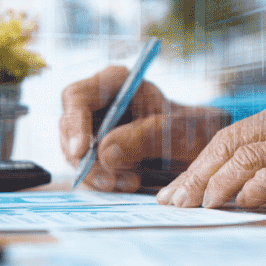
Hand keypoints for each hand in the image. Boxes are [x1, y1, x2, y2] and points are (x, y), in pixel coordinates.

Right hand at [59, 65, 231, 191]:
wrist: (196, 145)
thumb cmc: (190, 128)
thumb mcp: (175, 132)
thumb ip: (144, 138)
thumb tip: (105, 153)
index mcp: (114, 82)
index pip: (77, 97)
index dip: (74, 123)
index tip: (82, 152)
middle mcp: (98, 102)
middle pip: (69, 129)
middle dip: (85, 159)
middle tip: (109, 181)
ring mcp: (94, 127)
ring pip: (75, 153)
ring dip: (97, 174)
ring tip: (131, 183)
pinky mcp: (95, 151)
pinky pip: (86, 168)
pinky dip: (103, 182)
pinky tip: (129, 184)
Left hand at [156, 95, 265, 210]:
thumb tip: (237, 192)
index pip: (229, 137)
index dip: (198, 165)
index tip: (175, 191)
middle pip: (226, 144)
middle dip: (194, 176)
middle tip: (171, 203)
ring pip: (243, 158)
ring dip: (213, 186)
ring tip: (196, 209)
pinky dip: (251, 189)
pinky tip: (235, 205)